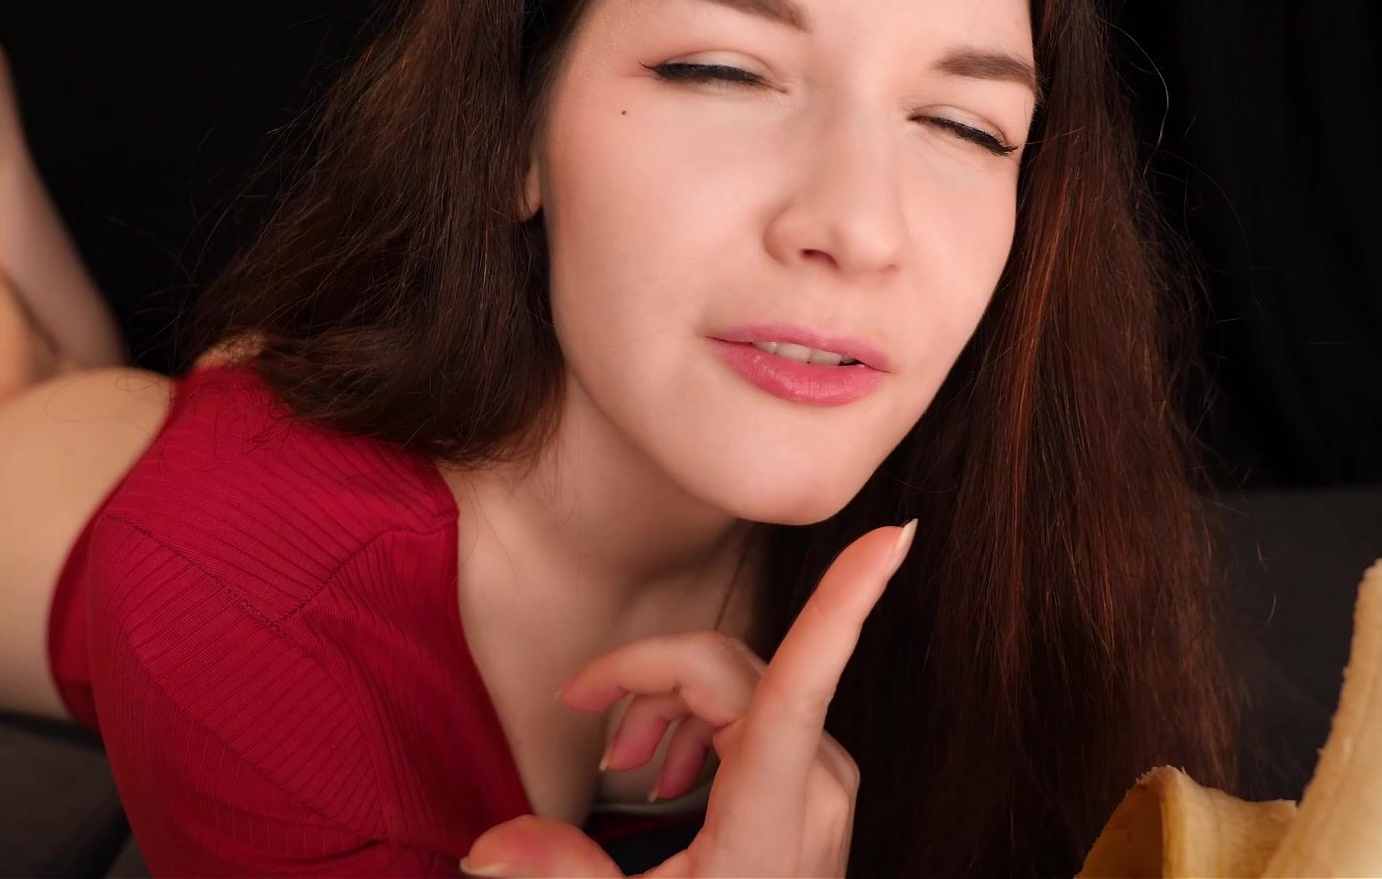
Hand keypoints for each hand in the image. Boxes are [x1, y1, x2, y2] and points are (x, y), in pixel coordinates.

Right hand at [459, 517, 918, 877]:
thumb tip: (489, 847)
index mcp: (773, 816)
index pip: (803, 687)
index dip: (844, 605)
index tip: (892, 535)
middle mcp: (816, 786)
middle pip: (727, 669)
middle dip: (646, 675)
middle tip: (579, 709)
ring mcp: (826, 785)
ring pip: (741, 685)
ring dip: (668, 703)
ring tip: (619, 762)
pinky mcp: (820, 788)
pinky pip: (761, 715)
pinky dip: (699, 725)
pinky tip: (662, 774)